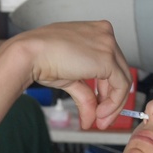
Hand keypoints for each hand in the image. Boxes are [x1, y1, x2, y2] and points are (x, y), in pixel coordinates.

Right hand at [9, 21, 131, 129]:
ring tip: (100, 120)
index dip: (107, 90)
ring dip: (113, 105)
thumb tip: (90, 117)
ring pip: (123, 80)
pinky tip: (100, 114)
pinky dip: (113, 103)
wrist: (30, 53)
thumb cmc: (41, 57)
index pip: (111, 64)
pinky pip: (120, 86)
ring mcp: (108, 45)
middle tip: (101, 119)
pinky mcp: (108, 59)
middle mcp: (105, 34)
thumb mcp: (70, 78)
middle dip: (111, 100)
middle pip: (119, 73)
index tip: (101, 107)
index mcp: (96, 32)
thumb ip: (84, 95)